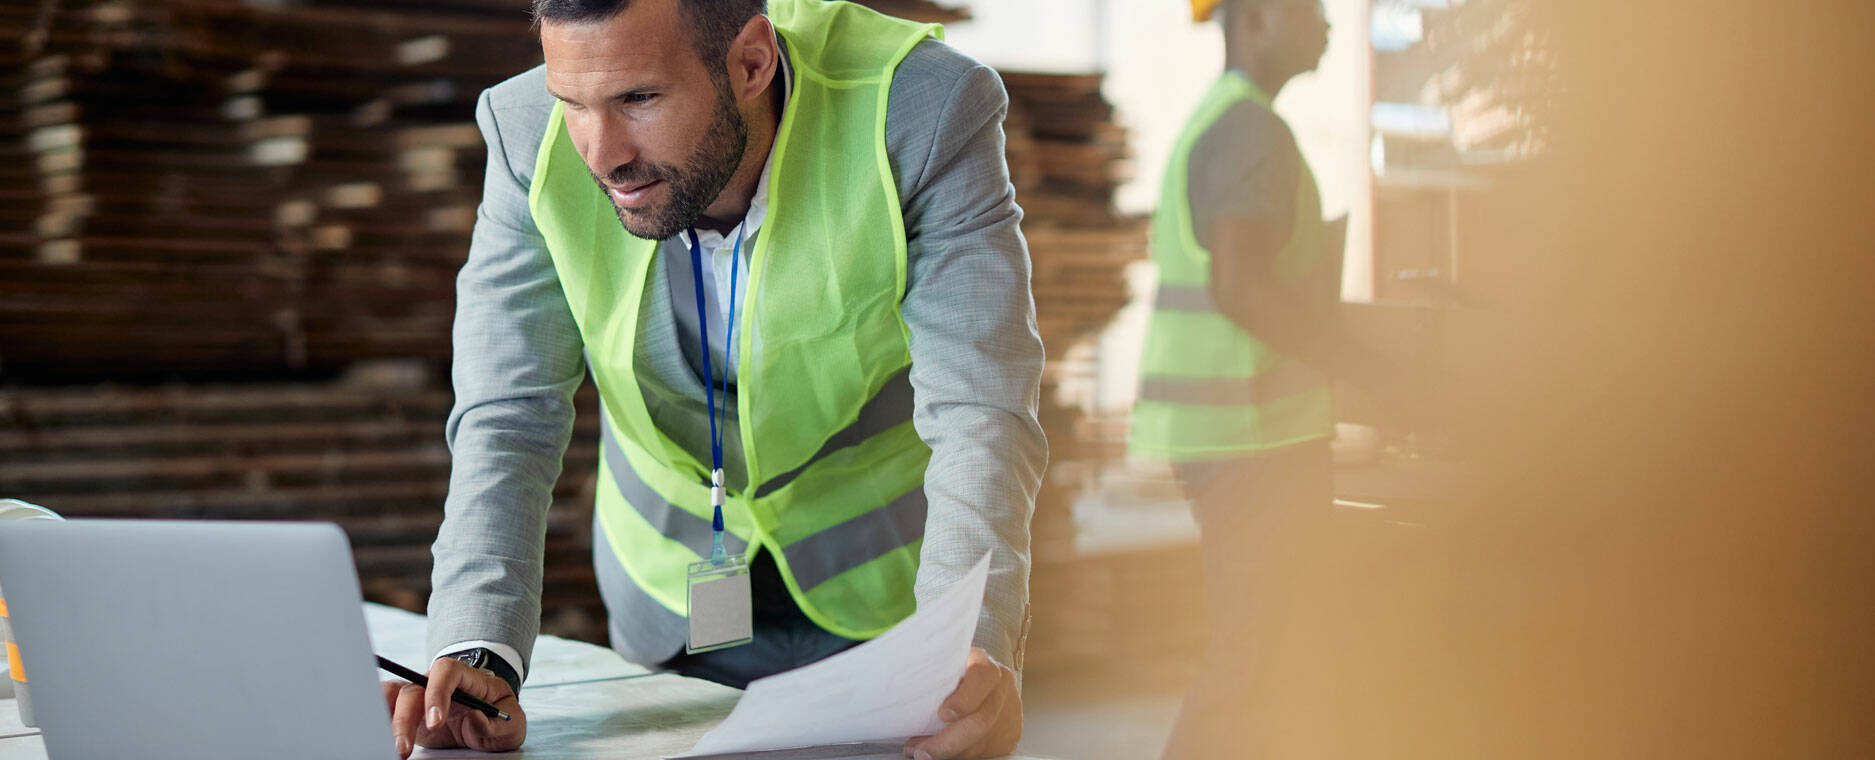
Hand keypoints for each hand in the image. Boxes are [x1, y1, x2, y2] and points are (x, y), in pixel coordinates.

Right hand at [382, 657, 525, 757]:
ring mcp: (420, 696)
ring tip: (385, 745)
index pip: (445, 671)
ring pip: (393, 696)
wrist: (490, 719)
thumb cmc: (501, 716)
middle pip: (413, 689)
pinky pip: (386, 708)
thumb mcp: (512, 724)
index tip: (435, 722)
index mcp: (466, 677)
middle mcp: (437, 683)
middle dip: (405, 718)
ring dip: (385, 719)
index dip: (437, 693)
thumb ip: (497, 724)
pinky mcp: (408, 712)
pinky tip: (373, 737)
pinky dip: (377, 719)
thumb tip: (475, 718)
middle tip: (403, 748)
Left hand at [903, 647, 1022, 759]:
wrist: (985, 682)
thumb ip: (932, 674)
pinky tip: (943, 754)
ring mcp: (1009, 712)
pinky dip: (961, 756)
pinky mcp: (1010, 734)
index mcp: (985, 664)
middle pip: (981, 721)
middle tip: (920, 751)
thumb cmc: (954, 674)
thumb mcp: (945, 665)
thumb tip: (898, 692)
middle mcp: (1002, 688)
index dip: (964, 699)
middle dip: (947, 742)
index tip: (942, 714)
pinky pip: (986, 752)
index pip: (981, 678)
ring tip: (922, 752)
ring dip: (949, 753)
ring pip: (982, 742)